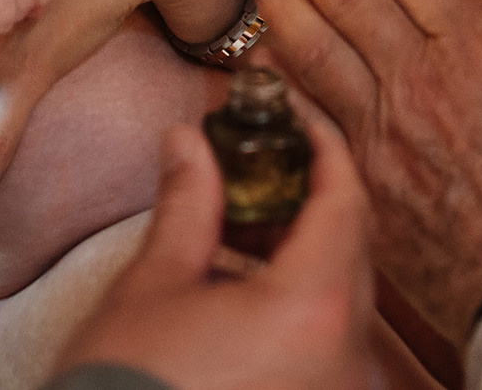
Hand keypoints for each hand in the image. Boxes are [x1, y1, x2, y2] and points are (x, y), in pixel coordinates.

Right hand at [52, 117, 373, 389]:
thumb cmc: (129, 384)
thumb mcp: (153, 284)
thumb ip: (189, 204)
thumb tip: (190, 143)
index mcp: (312, 311)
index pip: (345, 203)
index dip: (325, 150)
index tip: (300, 119)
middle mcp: (345, 356)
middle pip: (352, 249)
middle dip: (310, 197)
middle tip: (263, 160)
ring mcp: (338, 389)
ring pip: (344, 297)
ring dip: (304, 249)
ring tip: (246, 220)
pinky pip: (331, 340)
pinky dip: (303, 300)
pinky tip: (251, 284)